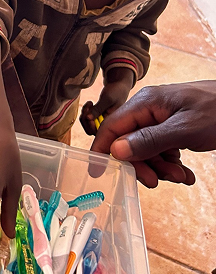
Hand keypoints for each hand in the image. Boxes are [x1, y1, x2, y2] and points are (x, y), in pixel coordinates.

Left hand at [80, 68, 134, 134]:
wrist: (119, 86)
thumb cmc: (117, 91)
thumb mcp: (107, 99)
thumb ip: (98, 109)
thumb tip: (87, 118)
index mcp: (114, 124)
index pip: (97, 133)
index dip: (90, 126)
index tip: (89, 114)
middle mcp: (108, 125)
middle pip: (90, 130)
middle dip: (85, 118)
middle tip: (89, 105)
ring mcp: (102, 122)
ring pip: (87, 123)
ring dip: (84, 113)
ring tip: (90, 103)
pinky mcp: (98, 117)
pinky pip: (87, 118)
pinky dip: (85, 111)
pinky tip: (91, 103)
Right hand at [90, 81, 215, 187]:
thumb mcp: (185, 129)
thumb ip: (149, 140)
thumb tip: (116, 151)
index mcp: (145, 102)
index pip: (112, 126)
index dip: (102, 149)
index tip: (98, 174)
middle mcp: (148, 108)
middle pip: (129, 141)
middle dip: (142, 164)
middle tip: (157, 182)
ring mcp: (161, 117)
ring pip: (146, 148)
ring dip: (160, 167)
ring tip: (183, 177)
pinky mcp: (173, 126)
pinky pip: (161, 148)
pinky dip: (170, 163)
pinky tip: (186, 173)